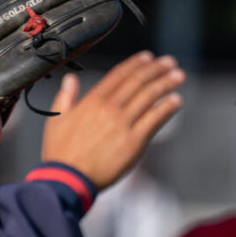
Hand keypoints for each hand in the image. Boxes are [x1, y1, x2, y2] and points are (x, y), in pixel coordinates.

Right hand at [41, 51, 184, 189]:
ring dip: (166, 84)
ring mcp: (123, 124)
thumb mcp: (56, 120)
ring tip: (178, 76)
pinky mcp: (134, 141)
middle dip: (156, 69)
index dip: (136, 64)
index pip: (118, 75)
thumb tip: (70, 80)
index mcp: (92, 101)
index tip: (148, 57)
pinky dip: (167, 108)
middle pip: (138, 82)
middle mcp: (109, 108)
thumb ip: (65, 97)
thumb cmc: (61, 154)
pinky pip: (155, 119)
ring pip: (149, 97)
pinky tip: (176, 101)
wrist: (68, 179)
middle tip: (170, 62)